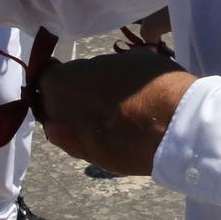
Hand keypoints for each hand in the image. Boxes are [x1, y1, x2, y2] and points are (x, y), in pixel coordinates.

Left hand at [32, 51, 195, 176]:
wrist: (174, 128)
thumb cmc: (152, 84)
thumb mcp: (126, 60)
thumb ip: (101, 70)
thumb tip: (99, 76)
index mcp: (62, 81)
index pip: (46, 73)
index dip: (58, 71)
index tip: (70, 71)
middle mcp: (57, 113)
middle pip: (50, 102)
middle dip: (63, 95)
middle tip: (86, 91)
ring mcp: (71, 140)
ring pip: (62, 125)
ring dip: (73, 117)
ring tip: (97, 112)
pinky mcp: (89, 159)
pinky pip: (78, 143)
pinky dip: (86, 135)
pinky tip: (104, 130)